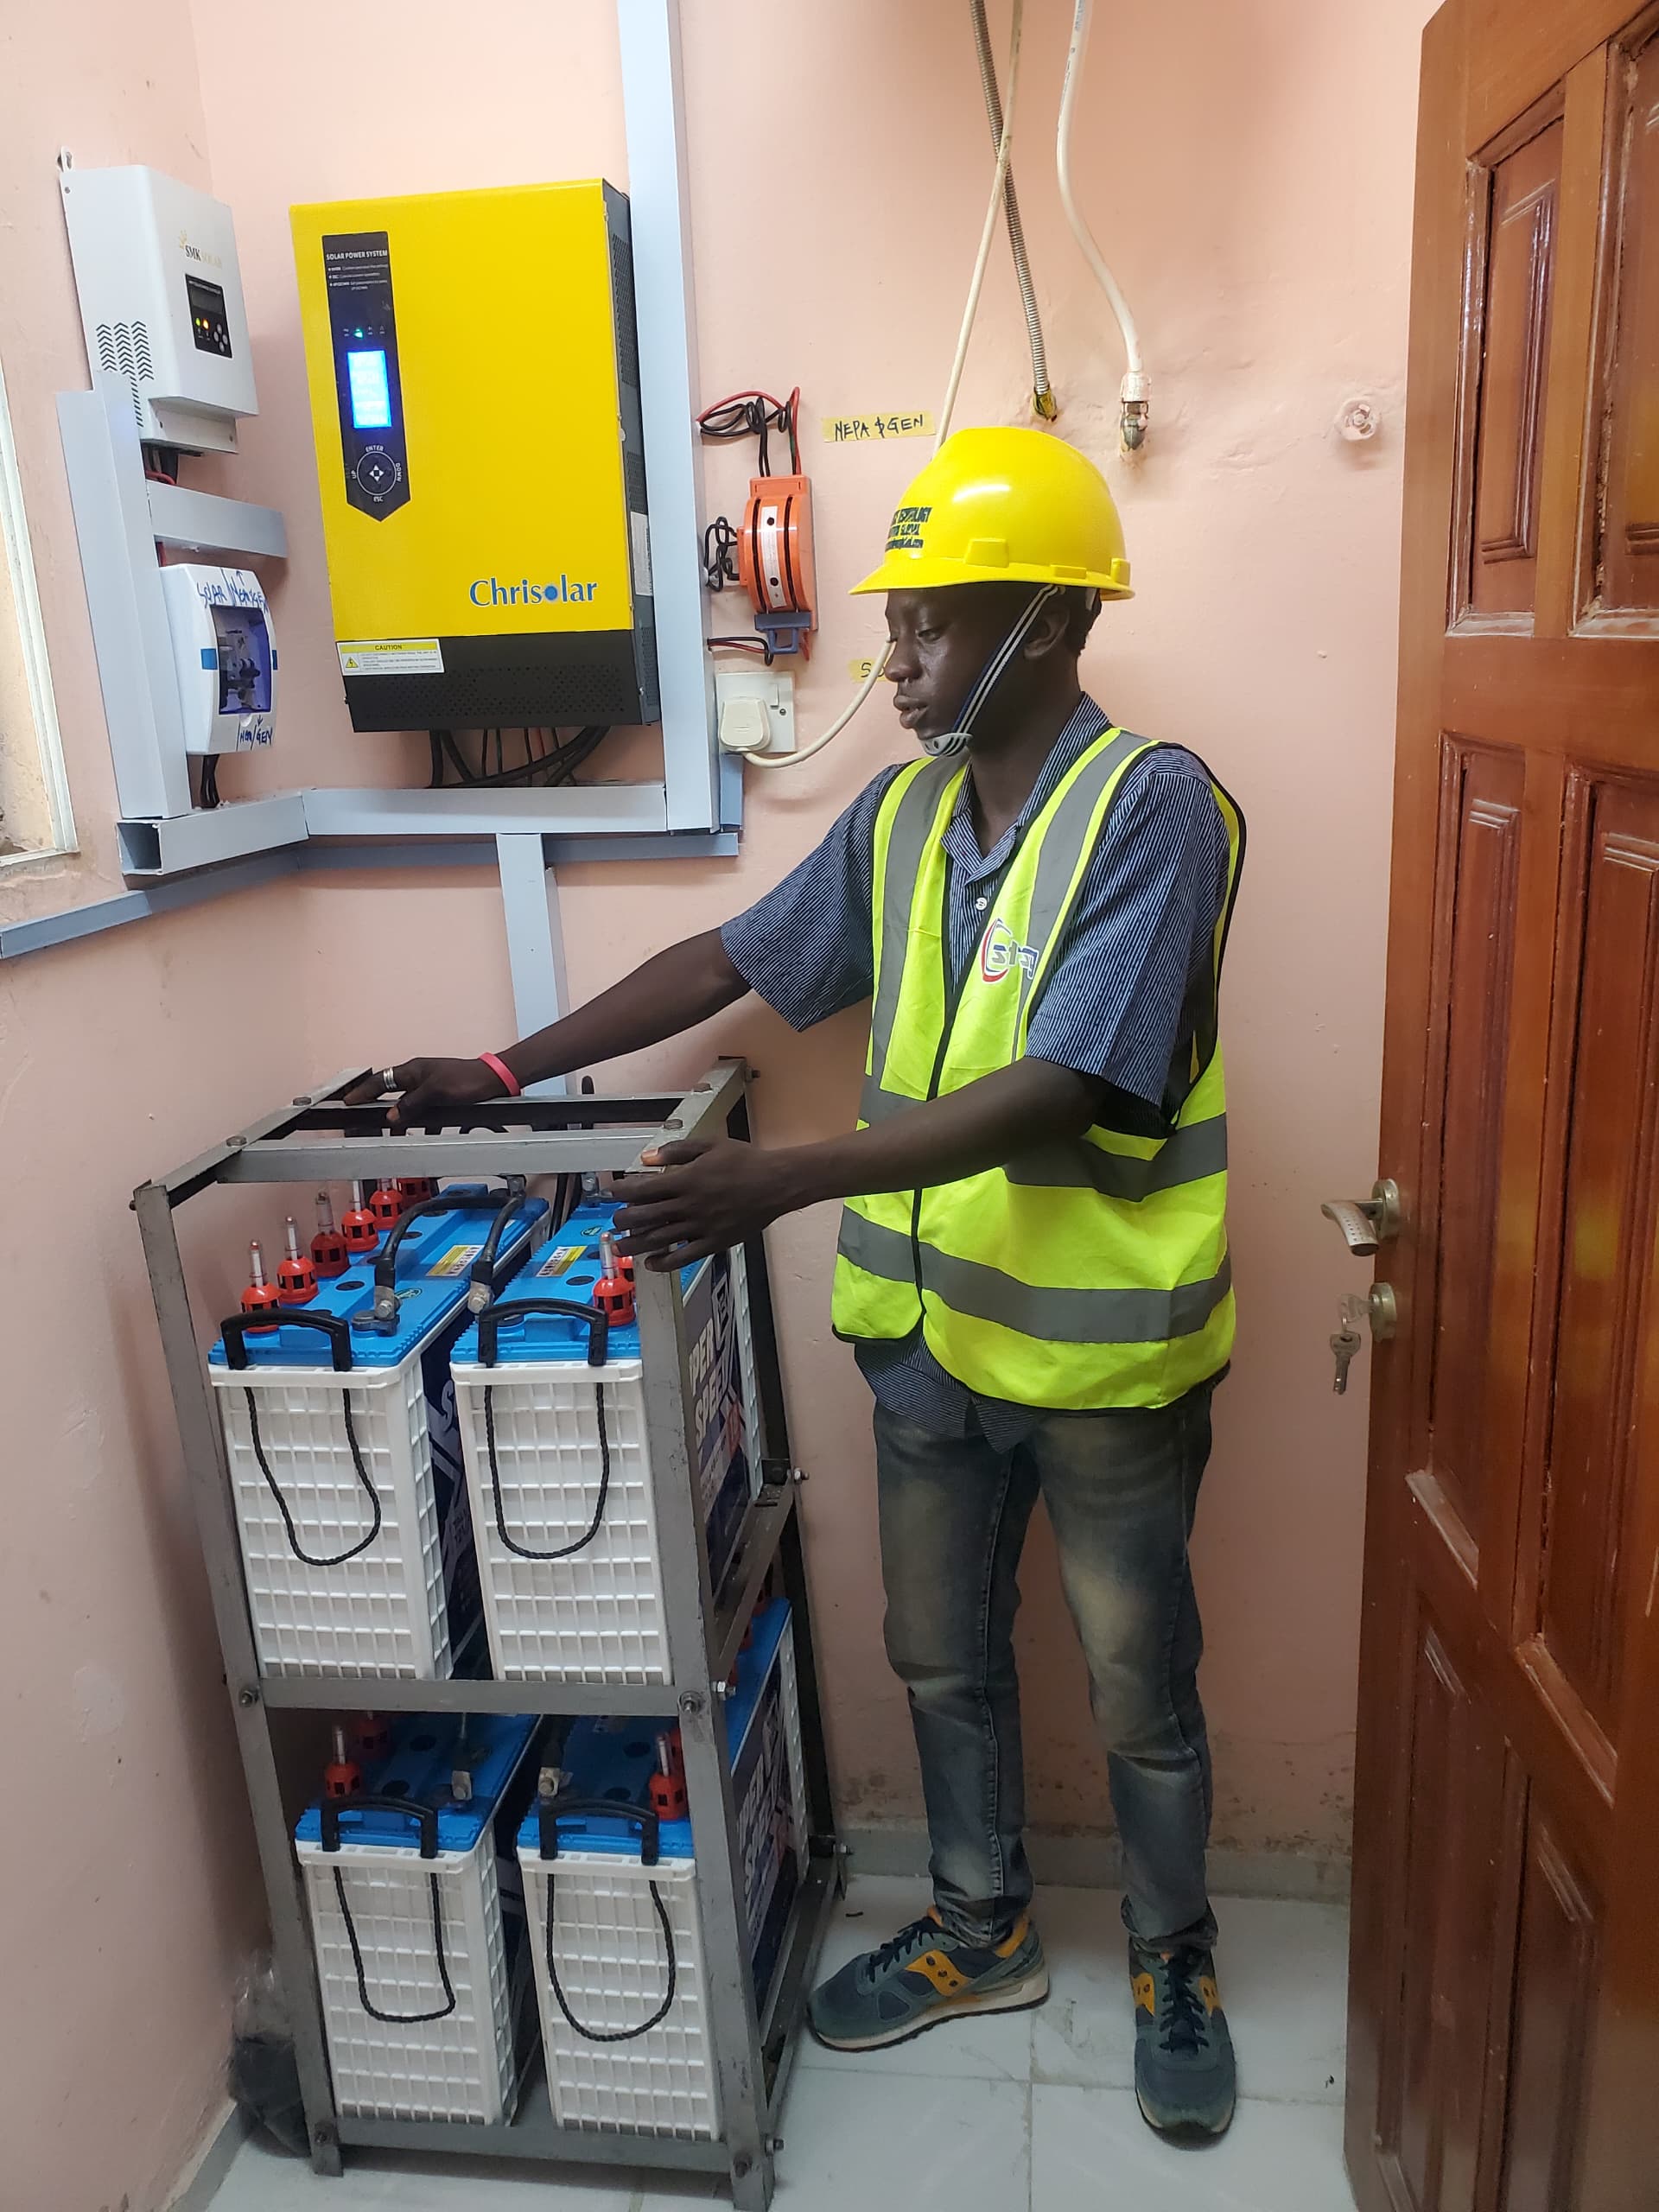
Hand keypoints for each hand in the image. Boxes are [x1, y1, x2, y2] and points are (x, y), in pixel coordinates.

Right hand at [341, 1057, 506, 1126]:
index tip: (347, 1101)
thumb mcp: (435, 1092)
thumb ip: (411, 1104)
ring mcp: (431, 1088)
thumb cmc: (466, 1080)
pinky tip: (424, 1136)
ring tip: (394, 1136)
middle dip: (378, 1108)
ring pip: (409, 1106)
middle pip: (392, 1094)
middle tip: (365, 1121)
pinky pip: (427, 1113)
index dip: (363, 1091)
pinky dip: (423, 1125)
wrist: (494, 1080)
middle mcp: (419, 1078)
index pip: (380, 1080)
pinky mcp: (443, 1098)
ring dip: (403, 1121)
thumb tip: (389, 1117)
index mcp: (413, 1071)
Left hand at [611, 1137, 799, 1269]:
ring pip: (660, 1239)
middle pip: (646, 1217)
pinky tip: (652, 1263)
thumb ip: (677, 1150)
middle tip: (615, 1222)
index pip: (643, 1189)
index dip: (622, 1192)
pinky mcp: (714, 1242)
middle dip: (625, 1220)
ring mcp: (701, 1227)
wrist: (777, 1183)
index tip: (612, 1193)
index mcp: (686, 1180)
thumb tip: (648, 1158)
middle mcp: (689, 1205)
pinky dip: (665, 1262)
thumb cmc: (745, 1160)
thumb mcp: (710, 1145)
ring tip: (621, 1248)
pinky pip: (684, 1257)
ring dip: (636, 1245)